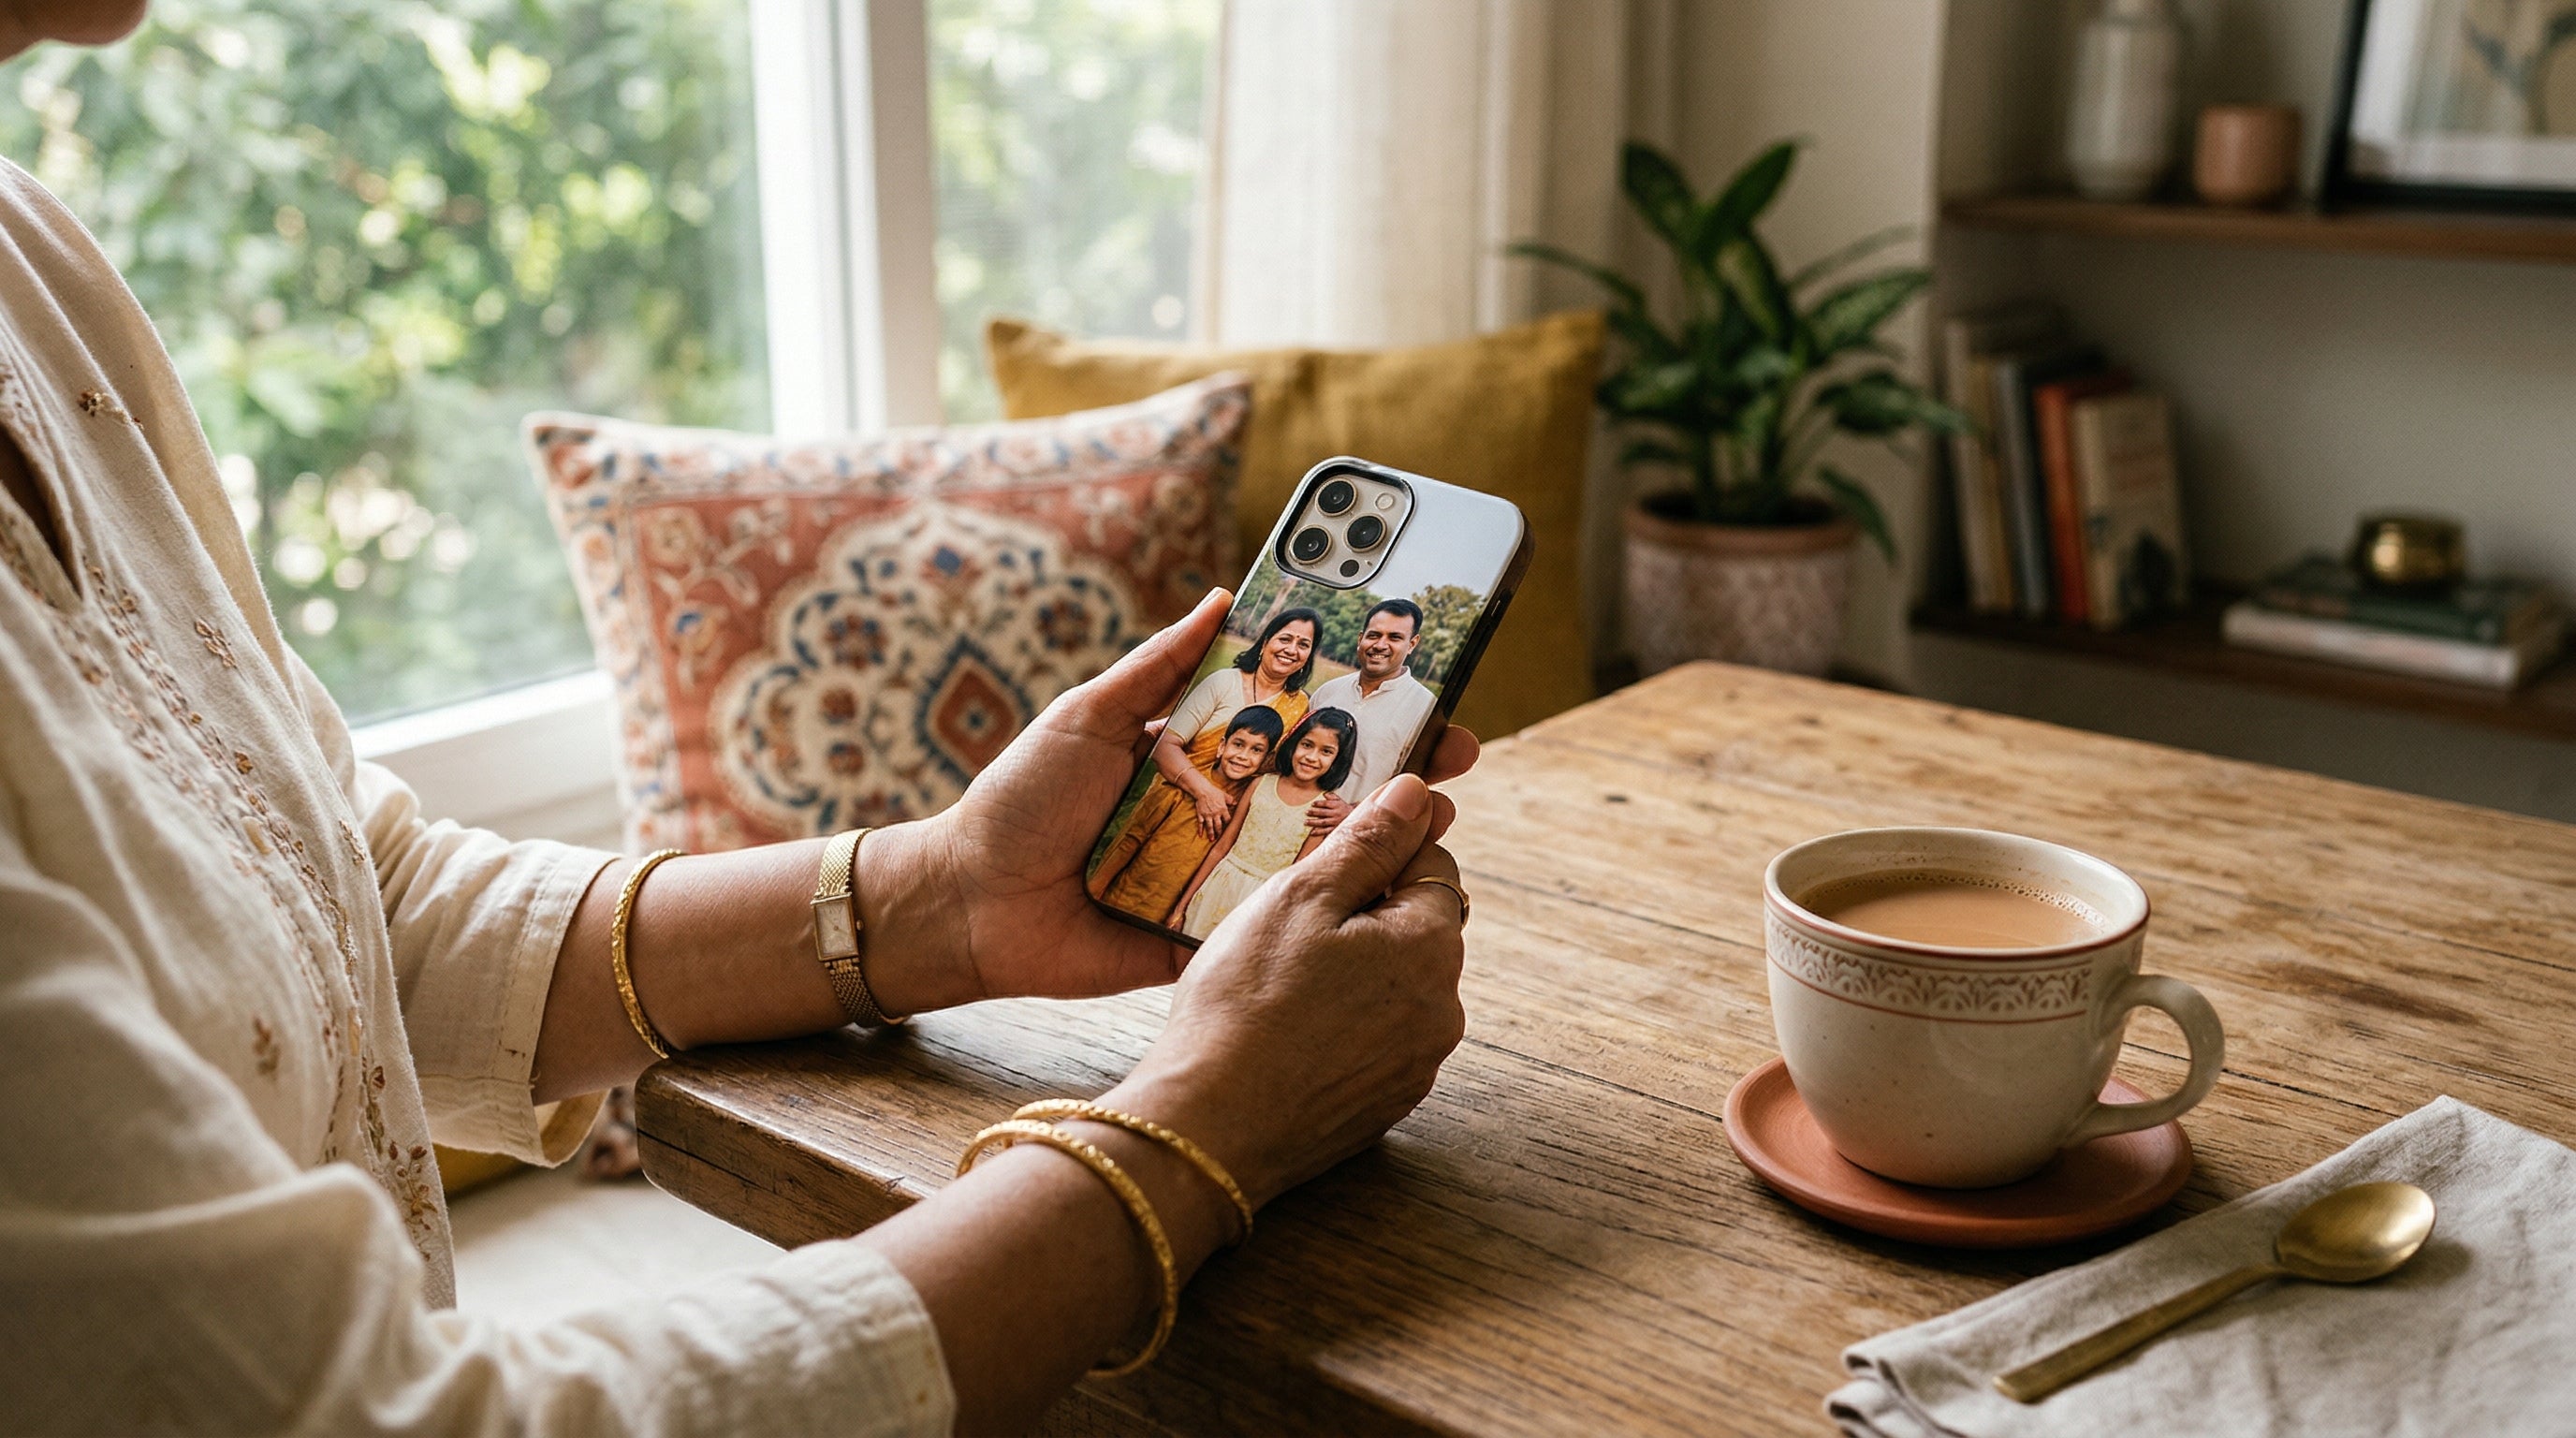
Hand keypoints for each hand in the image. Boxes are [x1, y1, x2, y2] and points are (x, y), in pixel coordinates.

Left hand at [859, 591, 1478, 1013]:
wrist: (967, 903)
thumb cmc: (1020, 801)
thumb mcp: (1088, 717)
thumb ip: (1158, 668)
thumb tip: (1222, 597)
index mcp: (1200, 755)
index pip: (1293, 722)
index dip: (1351, 704)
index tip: (1416, 680)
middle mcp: (1221, 813)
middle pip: (1322, 788)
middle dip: (1393, 769)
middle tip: (1454, 750)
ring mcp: (1219, 877)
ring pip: (1311, 858)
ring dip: (1374, 840)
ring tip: (1433, 815)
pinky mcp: (1206, 937)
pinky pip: (1271, 926)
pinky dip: (1320, 915)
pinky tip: (1373, 894)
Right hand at [1099, 773, 1469, 1208]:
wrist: (1209, 1126)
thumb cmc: (1245, 1002)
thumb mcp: (1300, 898)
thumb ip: (1368, 842)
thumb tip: (1418, 793)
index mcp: (1432, 946)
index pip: (1433, 865)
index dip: (1378, 854)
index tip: (1326, 862)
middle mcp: (1443, 1009)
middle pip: (1418, 929)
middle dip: (1367, 915)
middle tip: (1290, 925)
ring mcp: (1417, 1065)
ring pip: (1396, 987)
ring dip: (1356, 973)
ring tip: (1281, 983)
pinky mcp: (1386, 1105)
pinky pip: (1376, 1040)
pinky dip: (1343, 1026)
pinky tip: (1287, 1030)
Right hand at [1191, 784, 1235, 838]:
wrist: (1203, 790)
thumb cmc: (1214, 792)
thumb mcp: (1225, 795)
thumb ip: (1231, 800)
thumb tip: (1236, 803)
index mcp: (1223, 809)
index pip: (1227, 820)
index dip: (1228, 824)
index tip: (1229, 828)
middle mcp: (1216, 814)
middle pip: (1219, 826)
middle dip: (1219, 832)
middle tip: (1220, 838)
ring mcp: (1208, 815)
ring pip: (1210, 827)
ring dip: (1211, 834)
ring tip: (1212, 840)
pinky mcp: (1201, 815)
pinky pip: (1200, 824)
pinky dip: (1200, 830)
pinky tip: (1200, 835)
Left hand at [1301, 791, 1351, 836]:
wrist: (1354, 818)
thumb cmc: (1343, 808)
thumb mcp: (1339, 800)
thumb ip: (1332, 796)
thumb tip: (1324, 794)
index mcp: (1337, 806)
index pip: (1326, 804)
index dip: (1319, 803)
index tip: (1312, 804)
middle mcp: (1336, 814)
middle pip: (1323, 813)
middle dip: (1314, 812)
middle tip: (1306, 812)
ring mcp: (1335, 822)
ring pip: (1323, 822)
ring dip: (1314, 822)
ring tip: (1306, 822)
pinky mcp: (1334, 829)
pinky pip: (1326, 831)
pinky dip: (1319, 832)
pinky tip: (1312, 832)